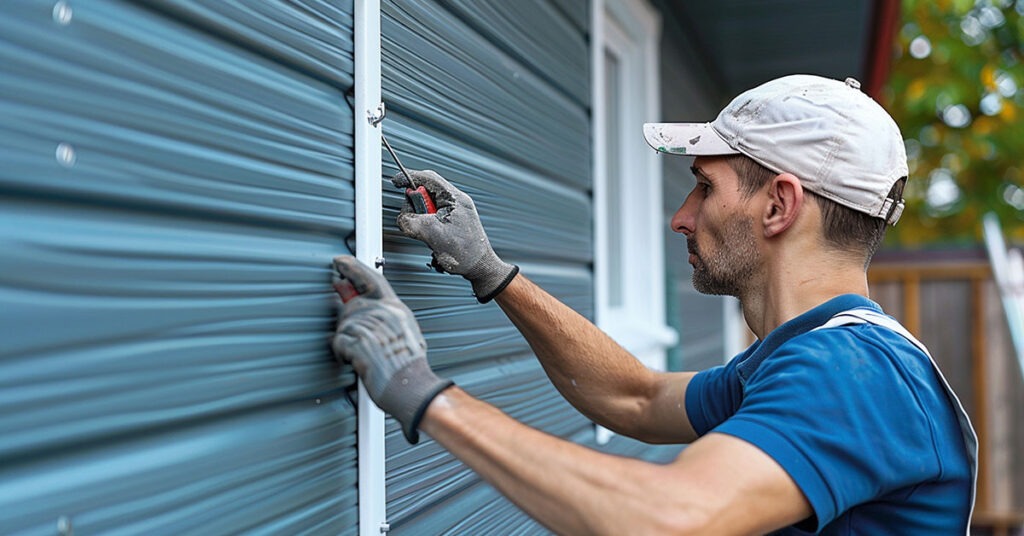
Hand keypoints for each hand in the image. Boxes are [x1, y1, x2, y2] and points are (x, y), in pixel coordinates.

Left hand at [330, 255, 452, 443]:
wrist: (412, 388)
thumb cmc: (409, 367)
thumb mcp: (404, 333)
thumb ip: (384, 317)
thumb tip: (361, 305)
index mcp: (396, 309)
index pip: (372, 279)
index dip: (353, 268)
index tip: (339, 263)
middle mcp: (384, 314)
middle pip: (352, 305)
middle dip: (347, 319)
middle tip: (350, 328)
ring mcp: (371, 328)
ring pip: (343, 325)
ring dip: (347, 343)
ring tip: (361, 356)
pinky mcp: (359, 344)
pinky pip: (338, 342)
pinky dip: (342, 354)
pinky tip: (354, 362)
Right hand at [393, 170, 518, 302]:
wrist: (480, 268)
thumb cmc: (467, 253)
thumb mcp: (434, 235)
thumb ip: (413, 222)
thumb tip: (403, 218)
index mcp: (455, 198)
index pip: (429, 178)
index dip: (410, 177)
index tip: (397, 181)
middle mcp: (456, 202)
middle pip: (426, 192)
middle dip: (416, 205)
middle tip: (416, 220)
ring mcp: (454, 212)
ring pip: (428, 206)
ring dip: (422, 219)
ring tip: (429, 234)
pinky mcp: (451, 222)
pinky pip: (432, 218)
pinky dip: (427, 226)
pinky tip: (433, 238)